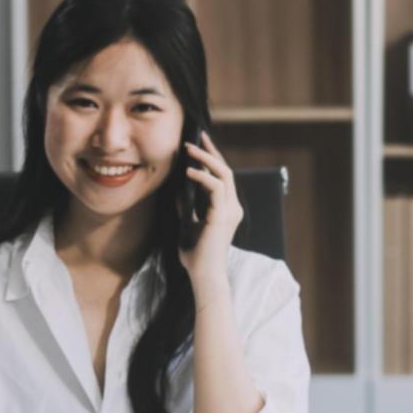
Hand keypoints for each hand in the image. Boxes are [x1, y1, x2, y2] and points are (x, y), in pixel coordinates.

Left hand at [178, 131, 243, 289]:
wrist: (204, 275)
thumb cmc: (196, 256)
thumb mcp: (187, 225)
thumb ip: (187, 208)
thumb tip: (179, 191)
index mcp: (227, 209)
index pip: (222, 177)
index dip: (211, 159)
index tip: (198, 145)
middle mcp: (233, 207)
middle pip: (226, 170)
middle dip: (211, 151)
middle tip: (196, 137)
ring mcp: (230, 210)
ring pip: (224, 174)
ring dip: (205, 159)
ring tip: (188, 150)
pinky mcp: (223, 215)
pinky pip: (215, 187)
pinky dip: (202, 176)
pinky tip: (189, 171)